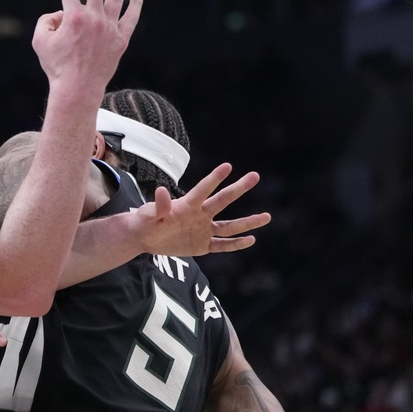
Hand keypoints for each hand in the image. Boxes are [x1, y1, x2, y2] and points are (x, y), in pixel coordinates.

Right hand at [32, 0, 142, 95]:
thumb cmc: (56, 66)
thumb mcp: (40, 41)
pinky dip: (136, 3)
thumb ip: (46, 20)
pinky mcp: (121, 39)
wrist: (78, 89)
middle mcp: (94, 18)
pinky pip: (132, 17)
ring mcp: (110, 27)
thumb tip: (60, 12)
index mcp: (73, 16)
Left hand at [132, 163, 269, 255]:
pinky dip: (236, 244)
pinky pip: (222, 245)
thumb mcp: (148, 215)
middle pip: (222, 200)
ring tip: (267, 216)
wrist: (144, 237)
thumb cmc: (145, 221)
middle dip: (238, 188)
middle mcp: (200, 214)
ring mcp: (203, 230)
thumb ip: (158, 206)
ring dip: (248, 222)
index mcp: (187, 205)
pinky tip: (251, 240)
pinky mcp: (203, 245)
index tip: (228, 166)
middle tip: (255, 176)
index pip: (203, 190)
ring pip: (230, 226)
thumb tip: (161, 190)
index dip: (214, 178)